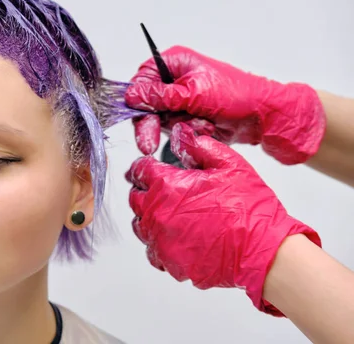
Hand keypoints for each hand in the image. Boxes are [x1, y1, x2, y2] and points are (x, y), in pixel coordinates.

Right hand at [125, 46, 325, 164]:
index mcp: (175, 62)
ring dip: (179, 126)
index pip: (142, 79)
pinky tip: (205, 127)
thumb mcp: (194, 93)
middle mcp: (175, 79)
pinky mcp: (187, 115)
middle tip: (148, 143)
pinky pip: (175, 128)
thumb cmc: (237, 95)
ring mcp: (181, 99)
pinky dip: (189, 131)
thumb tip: (132, 95)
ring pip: (160, 119)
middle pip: (147, 103)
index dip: (137, 99)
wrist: (262, 116)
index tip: (137, 115)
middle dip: (151, 124)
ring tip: (201, 124)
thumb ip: (160, 96)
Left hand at [125, 123, 320, 314]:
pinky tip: (175, 238)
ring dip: (149, 217)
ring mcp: (161, 242)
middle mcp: (157, 214)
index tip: (149, 166)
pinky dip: (159, 244)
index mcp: (167, 187)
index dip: (144, 166)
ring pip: (140, 226)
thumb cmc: (249, 210)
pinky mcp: (170, 263)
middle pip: (135, 198)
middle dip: (145, 190)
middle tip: (162, 189)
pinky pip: (153, 251)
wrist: (263, 252)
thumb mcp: (230, 165)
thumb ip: (201, 147)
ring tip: (170, 214)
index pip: (139, 170)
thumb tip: (183, 135)